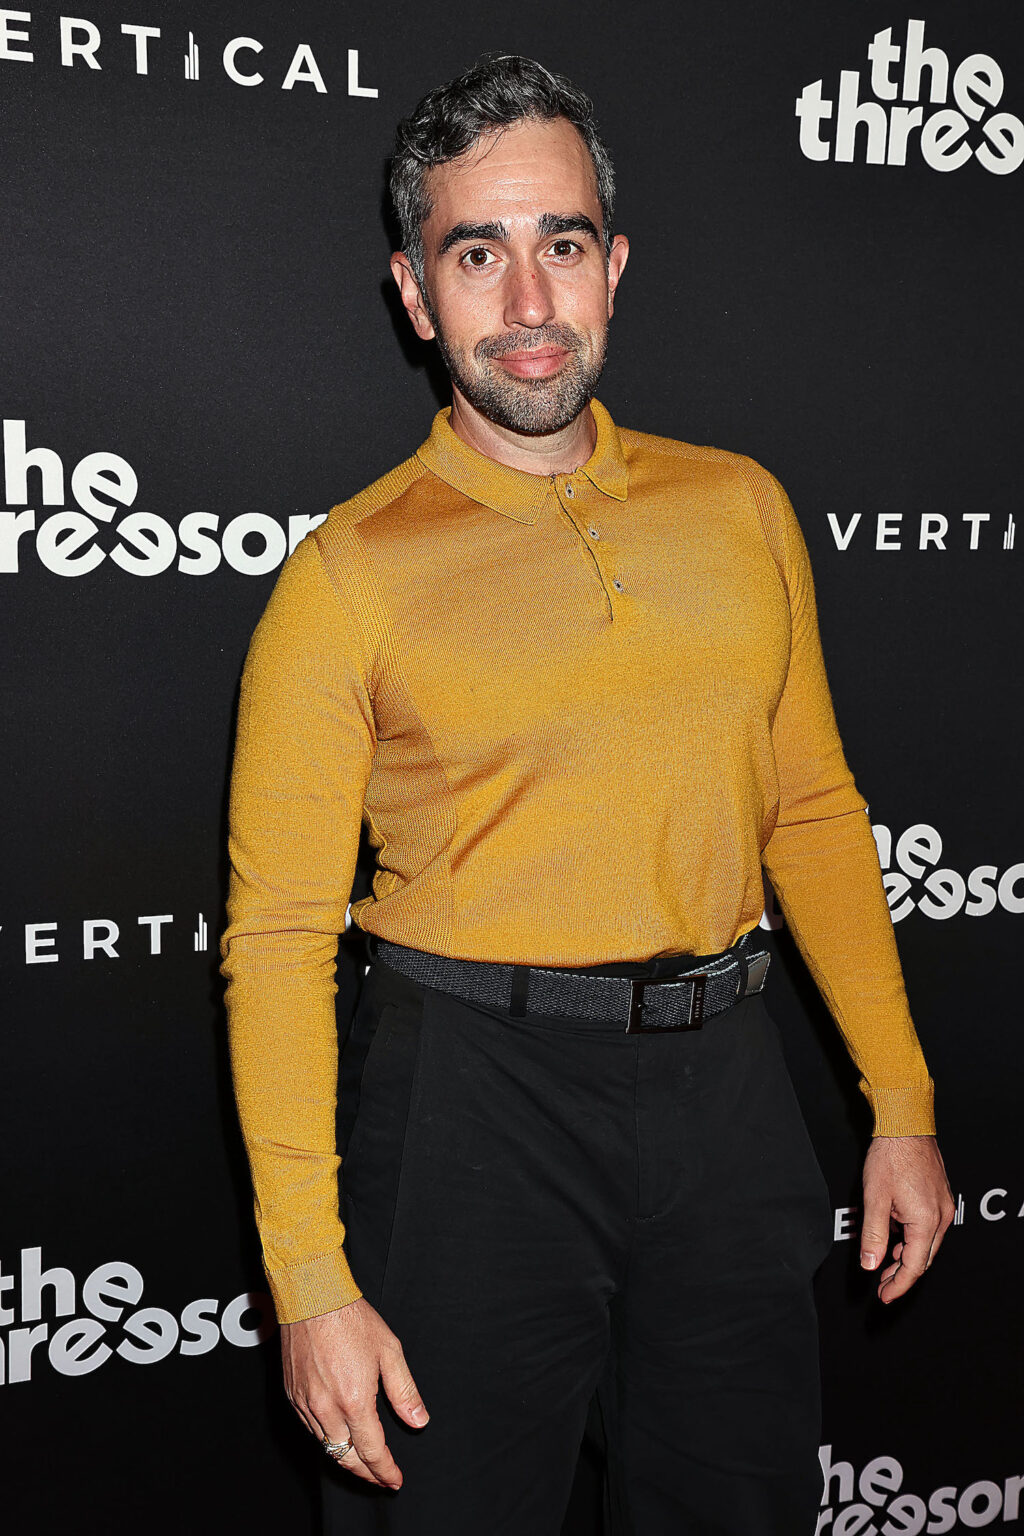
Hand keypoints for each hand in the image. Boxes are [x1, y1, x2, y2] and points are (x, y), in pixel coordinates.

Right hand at [280, 1296, 428, 1488]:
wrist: (312, 1296)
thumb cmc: (350, 1318)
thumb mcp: (389, 1350)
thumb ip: (404, 1391)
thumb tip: (418, 1420)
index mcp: (354, 1400)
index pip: (372, 1451)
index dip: (384, 1470)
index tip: (394, 1480)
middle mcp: (326, 1408)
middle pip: (346, 1457)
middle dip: (365, 1473)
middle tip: (379, 1477)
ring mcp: (305, 1403)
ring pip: (325, 1445)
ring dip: (345, 1457)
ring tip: (361, 1460)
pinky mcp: (291, 1395)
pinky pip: (309, 1428)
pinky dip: (325, 1438)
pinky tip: (337, 1434)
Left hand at [860, 1135, 954, 1303]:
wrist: (905, 1126)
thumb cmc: (890, 1156)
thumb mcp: (874, 1199)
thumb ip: (873, 1235)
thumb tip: (870, 1264)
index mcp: (926, 1222)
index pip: (914, 1267)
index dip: (898, 1285)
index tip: (884, 1296)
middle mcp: (941, 1216)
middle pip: (923, 1259)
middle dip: (902, 1274)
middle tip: (883, 1285)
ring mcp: (943, 1206)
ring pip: (927, 1244)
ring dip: (907, 1256)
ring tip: (885, 1263)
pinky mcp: (940, 1197)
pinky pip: (929, 1227)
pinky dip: (913, 1238)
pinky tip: (897, 1237)